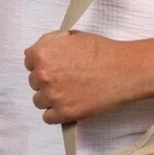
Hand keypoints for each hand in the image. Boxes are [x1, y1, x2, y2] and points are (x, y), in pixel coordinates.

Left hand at [23, 29, 138, 123]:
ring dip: (51, 98)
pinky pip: (48, 117)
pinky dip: (57, 113)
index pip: (29, 62)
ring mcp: (53, 95)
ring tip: (70, 92)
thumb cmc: (102, 52)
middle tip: (67, 79)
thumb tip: (31, 53)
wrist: (124, 70)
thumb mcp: (72, 37)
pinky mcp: (64, 113)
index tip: (55, 67)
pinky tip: (70, 105)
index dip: (43, 64)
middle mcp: (44, 75)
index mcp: (43, 54)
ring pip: (39, 101)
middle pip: (34, 82)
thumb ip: (49, 44)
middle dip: (48, 81)